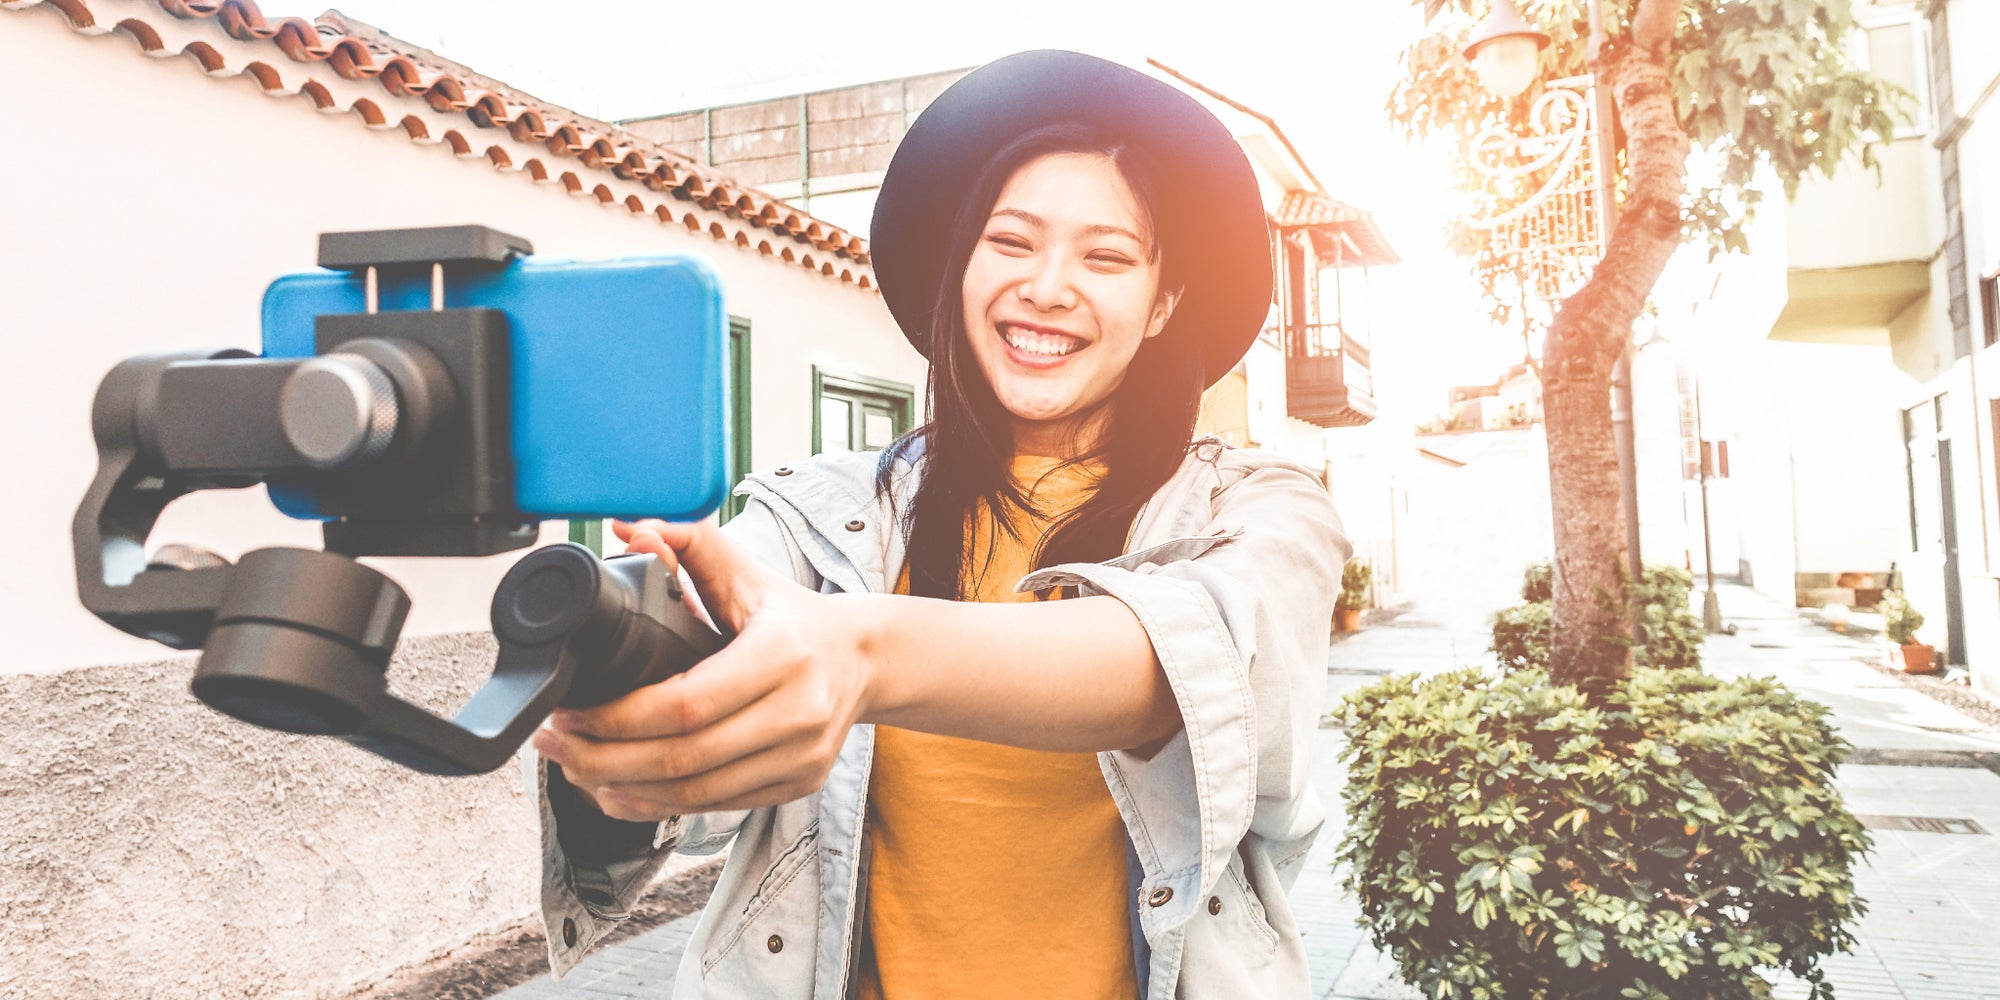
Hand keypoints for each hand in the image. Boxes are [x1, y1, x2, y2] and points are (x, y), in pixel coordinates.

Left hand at [531, 518, 876, 820]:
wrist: (864, 659)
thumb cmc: (794, 617)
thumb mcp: (748, 571)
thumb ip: (690, 544)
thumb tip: (630, 529)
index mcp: (783, 653)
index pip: (687, 703)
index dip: (618, 717)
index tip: (571, 709)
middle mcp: (799, 711)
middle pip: (683, 757)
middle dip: (606, 758)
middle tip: (557, 744)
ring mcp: (802, 756)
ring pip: (696, 793)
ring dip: (625, 788)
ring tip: (576, 769)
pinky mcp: (799, 783)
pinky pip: (717, 808)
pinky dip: (660, 805)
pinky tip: (620, 791)